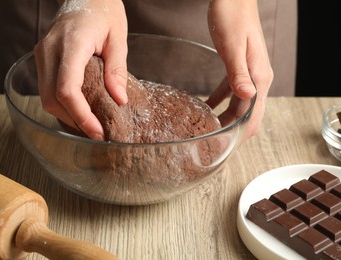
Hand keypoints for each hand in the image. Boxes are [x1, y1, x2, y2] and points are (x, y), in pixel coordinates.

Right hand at [34, 0, 127, 139]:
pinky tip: (78, 111)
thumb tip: (119, 100)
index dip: (81, 116)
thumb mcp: (118, 38)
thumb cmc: (103, 10)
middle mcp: (49, 50)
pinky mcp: (42, 58)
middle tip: (97, 134)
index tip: (98, 131)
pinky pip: (46, 89)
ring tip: (89, 126)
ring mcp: (42, 54)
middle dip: (74, 121)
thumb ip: (116, 70)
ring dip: (66, 116)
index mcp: (71, 43)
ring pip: (46, 97)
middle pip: (52, 99)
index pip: (67, 89)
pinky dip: (61, 105)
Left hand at [206, 0, 273, 141]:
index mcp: (259, 78)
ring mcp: (249, 74)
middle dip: (233, 133)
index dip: (239, 137)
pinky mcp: (238, 68)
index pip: (252, 117)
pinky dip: (220, 103)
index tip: (224, 150)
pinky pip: (230, 92)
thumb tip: (247, 98)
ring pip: (239, 106)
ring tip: (208, 132)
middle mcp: (257, 79)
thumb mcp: (233, 47)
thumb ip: (238, 74)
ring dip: (226, 120)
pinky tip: (206, 108)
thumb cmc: (233, 16)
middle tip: (212, 146)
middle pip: (248, 116)